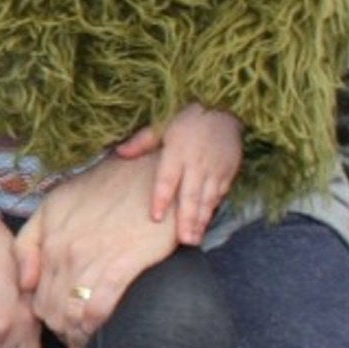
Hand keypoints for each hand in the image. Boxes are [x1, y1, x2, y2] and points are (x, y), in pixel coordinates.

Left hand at [17, 151, 180, 347]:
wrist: (149, 172)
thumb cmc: (101, 190)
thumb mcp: (54, 206)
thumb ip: (30, 242)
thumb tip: (23, 282)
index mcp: (47, 240)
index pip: (33, 296)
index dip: (41, 320)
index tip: (53, 331)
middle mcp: (64, 251)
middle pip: (50, 311)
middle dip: (58, 336)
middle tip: (71, 347)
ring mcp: (92, 258)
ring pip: (71, 315)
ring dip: (77, 341)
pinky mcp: (123, 264)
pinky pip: (99, 308)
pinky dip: (96, 331)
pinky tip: (100, 342)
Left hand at [135, 105, 242, 244]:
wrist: (224, 106)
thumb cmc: (187, 115)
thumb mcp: (161, 122)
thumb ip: (141, 141)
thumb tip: (119, 152)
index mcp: (177, 152)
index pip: (167, 180)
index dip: (162, 199)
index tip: (156, 217)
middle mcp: (197, 163)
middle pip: (190, 196)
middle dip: (187, 220)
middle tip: (184, 241)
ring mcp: (215, 169)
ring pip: (207, 199)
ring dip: (201, 220)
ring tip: (194, 238)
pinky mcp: (229, 170)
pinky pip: (220, 193)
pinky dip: (214, 208)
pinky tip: (207, 222)